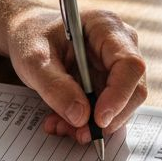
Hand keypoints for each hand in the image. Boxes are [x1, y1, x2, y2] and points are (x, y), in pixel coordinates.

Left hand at [7, 6, 147, 141]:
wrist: (29, 37)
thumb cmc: (32, 37)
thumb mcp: (34, 60)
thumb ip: (55, 86)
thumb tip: (82, 117)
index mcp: (106, 27)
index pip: (130, 64)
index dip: (119, 95)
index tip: (98, 119)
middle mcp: (120, 46)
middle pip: (133, 90)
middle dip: (107, 119)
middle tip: (78, 133)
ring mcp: (117, 67)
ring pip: (122, 107)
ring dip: (92, 125)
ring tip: (59, 125)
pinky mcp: (109, 84)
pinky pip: (108, 112)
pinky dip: (85, 124)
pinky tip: (62, 122)